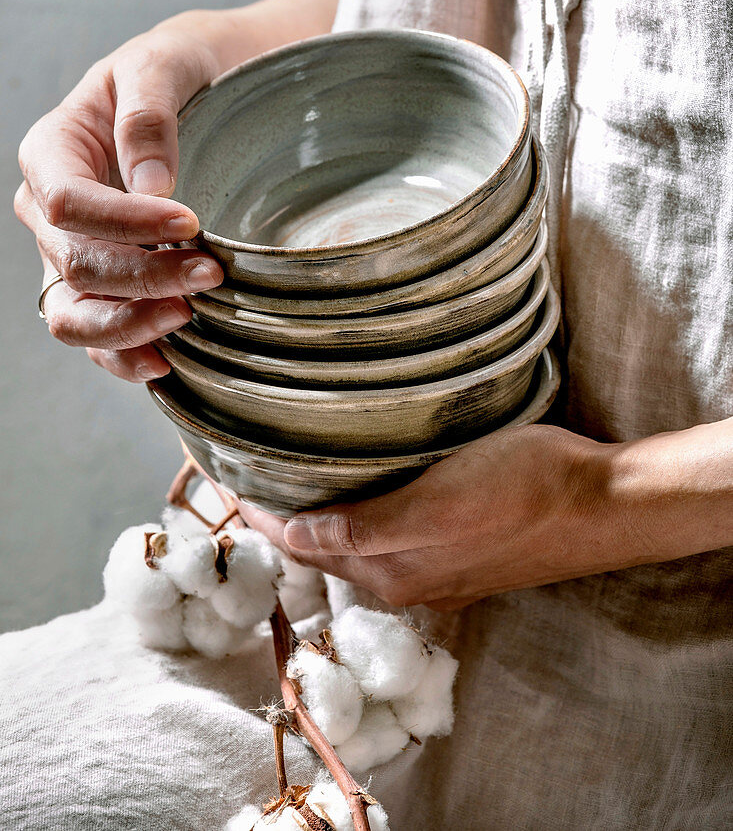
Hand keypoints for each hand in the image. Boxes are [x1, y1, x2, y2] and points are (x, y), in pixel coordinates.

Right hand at [15, 23, 224, 380]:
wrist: (208, 86)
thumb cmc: (181, 68)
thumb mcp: (163, 64)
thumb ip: (148, 116)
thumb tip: (151, 185)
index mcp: (52, 150)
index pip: (69, 203)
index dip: (126, 223)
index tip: (191, 224)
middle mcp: (50, 209)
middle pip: (76, 263)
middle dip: (143, 277)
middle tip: (211, 273)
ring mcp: (71, 252)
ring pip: (73, 313)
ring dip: (128, 324)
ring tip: (186, 318)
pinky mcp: (103, 284)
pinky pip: (96, 333)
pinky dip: (123, 353)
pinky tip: (164, 361)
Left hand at [240, 419, 732, 609]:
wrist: (600, 502)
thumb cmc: (522, 488)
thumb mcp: (436, 504)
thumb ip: (364, 530)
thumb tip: (294, 539)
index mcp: (392, 568)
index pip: (301, 542)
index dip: (260, 512)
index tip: (228, 475)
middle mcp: (406, 577)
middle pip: (323, 547)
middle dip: (283, 516)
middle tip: (253, 469)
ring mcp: (436, 568)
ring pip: (355, 544)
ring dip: (320, 517)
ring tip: (296, 474)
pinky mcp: (462, 552)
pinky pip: (389, 538)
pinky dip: (358, 518)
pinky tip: (363, 489)